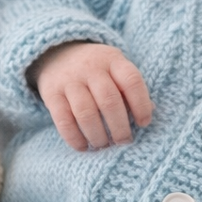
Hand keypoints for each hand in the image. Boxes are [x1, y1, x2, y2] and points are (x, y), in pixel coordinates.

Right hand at [31, 42, 153, 149]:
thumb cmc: (97, 70)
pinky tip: (84, 146)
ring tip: (103, 145)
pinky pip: (63, 120)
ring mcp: (69, 80)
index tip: (143, 123)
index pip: (131, 81)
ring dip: (98, 135)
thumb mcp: (116, 69)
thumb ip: (131, 89)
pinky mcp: (51, 94)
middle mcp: (91, 68)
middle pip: (109, 100)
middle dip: (119, 127)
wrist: (57, 54)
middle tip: (124, 141)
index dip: (141, 105)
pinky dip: (75, 138)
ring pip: (85, 113)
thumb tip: (150, 113)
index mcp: (112, 60)